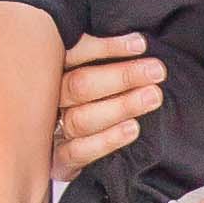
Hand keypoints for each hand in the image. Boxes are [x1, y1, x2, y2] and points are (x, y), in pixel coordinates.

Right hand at [52, 29, 165, 178]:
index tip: (140, 44)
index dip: (106, 47)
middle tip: (156, 71)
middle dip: (122, 77)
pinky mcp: (57, 159)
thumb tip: (138, 43)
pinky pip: (78, 151)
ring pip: (81, 118)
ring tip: (152, 97)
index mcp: (51, 72)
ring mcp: (50, 131)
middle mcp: (47, 100)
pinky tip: (132, 128)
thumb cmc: (79, 101)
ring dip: (121, 106)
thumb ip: (99, 59)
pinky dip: (106, 140)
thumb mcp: (84, 73)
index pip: (73, 54)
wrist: (49, 148)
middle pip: (79, 85)